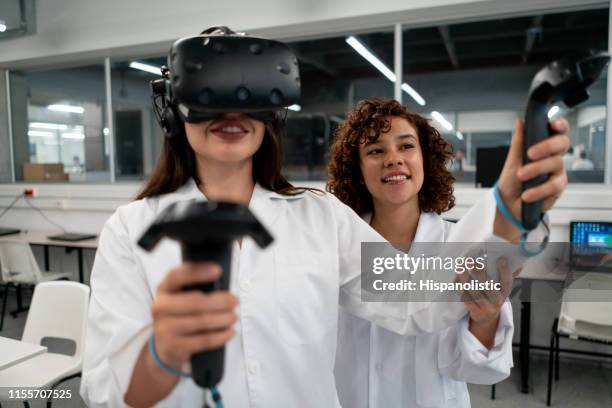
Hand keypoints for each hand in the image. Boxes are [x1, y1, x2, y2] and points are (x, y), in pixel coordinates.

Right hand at [151, 262, 237, 368]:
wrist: (165, 346)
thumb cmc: (180, 316)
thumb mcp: (181, 297)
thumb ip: (196, 287)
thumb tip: (223, 284)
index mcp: (164, 289)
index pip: (177, 276)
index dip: (198, 272)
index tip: (217, 270)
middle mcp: (160, 307)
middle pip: (196, 301)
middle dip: (221, 301)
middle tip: (235, 301)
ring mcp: (164, 328)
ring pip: (202, 321)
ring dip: (224, 318)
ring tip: (233, 316)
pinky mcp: (173, 346)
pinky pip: (204, 340)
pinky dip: (221, 335)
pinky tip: (229, 332)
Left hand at [458, 257, 517, 348]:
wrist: (487, 317)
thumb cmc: (494, 296)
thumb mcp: (502, 288)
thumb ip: (509, 275)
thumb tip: (519, 264)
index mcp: (505, 293)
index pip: (507, 281)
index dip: (505, 270)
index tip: (500, 258)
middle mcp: (497, 301)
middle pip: (489, 287)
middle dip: (479, 273)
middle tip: (471, 261)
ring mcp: (486, 308)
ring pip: (475, 293)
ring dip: (466, 279)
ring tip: (460, 268)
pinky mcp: (475, 311)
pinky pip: (466, 299)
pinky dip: (460, 288)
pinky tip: (456, 279)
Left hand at [494, 118, 569, 241]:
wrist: (509, 202)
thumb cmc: (512, 179)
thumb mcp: (512, 159)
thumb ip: (519, 141)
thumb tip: (519, 121)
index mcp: (544, 146)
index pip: (558, 131)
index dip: (560, 125)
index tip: (553, 124)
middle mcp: (554, 157)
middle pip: (562, 144)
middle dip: (546, 147)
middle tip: (530, 154)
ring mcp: (558, 172)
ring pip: (557, 164)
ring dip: (537, 170)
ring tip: (521, 176)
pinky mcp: (558, 188)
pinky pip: (554, 186)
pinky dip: (538, 190)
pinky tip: (527, 193)